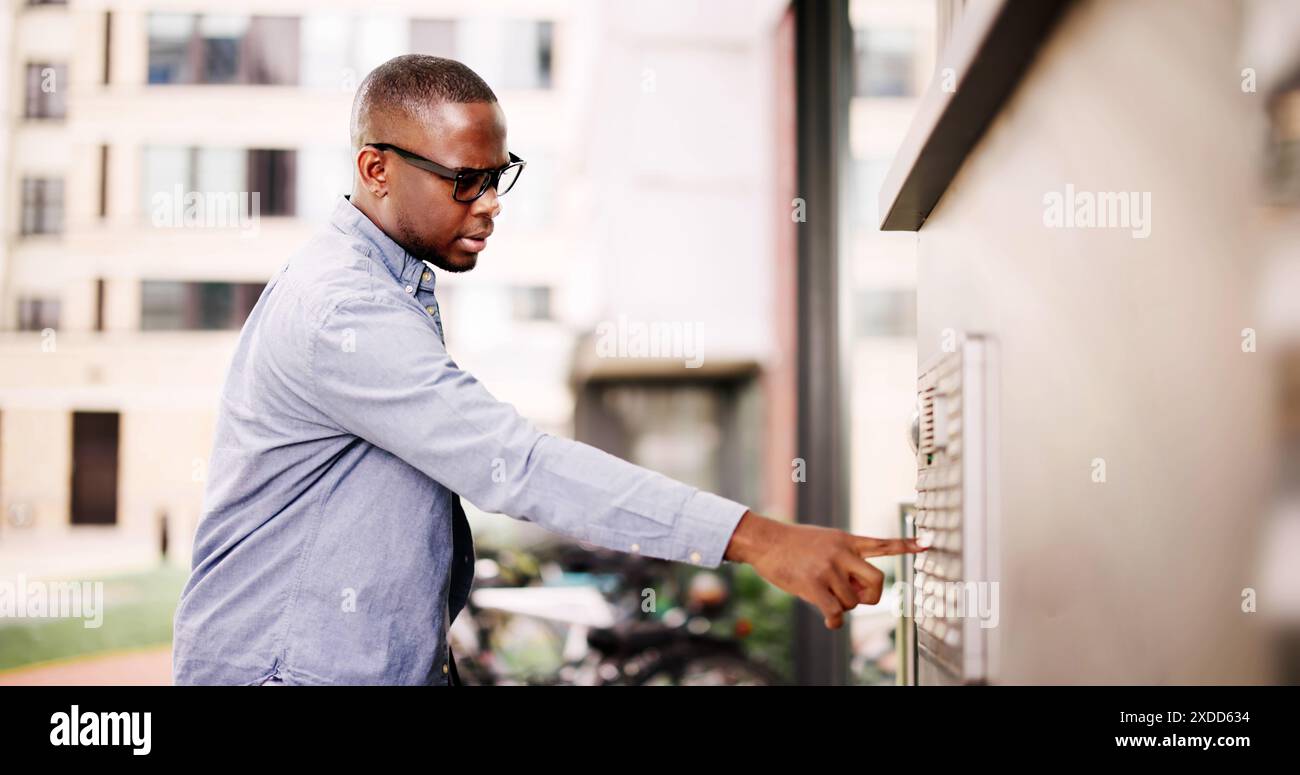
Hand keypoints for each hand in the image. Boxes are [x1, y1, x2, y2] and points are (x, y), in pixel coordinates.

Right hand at [724, 510, 927, 628]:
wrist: (766, 542)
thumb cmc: (793, 544)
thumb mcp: (825, 540)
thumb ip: (845, 559)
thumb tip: (855, 592)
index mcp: (848, 541)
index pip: (882, 543)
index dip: (907, 545)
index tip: (929, 543)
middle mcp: (842, 553)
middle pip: (877, 581)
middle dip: (871, 595)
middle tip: (856, 596)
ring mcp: (828, 568)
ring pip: (853, 601)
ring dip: (843, 606)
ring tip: (825, 596)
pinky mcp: (813, 584)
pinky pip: (836, 612)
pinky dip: (835, 621)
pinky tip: (829, 620)